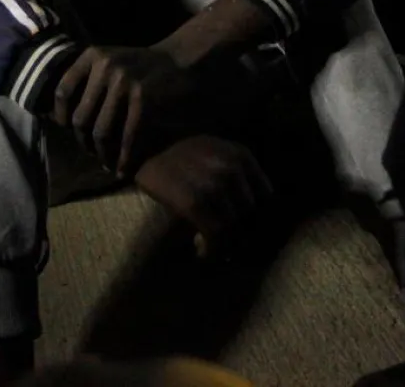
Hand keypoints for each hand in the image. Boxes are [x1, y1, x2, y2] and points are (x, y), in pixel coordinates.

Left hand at [50, 45, 193, 173]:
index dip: (62, 116)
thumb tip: (56, 117)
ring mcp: (126, 83)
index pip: (63, 91)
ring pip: (101, 132)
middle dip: (84, 141)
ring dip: (102, 154)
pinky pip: (127, 138)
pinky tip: (123, 169)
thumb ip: (88, 79)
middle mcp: (107, 66)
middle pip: (81, 117)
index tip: (68, 130)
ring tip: (106, 162)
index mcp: (94, 56)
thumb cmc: (143, 67)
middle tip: (91, 152)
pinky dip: (124, 158)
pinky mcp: (144, 100)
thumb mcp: (112, 61)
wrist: (183, 61)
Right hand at [133, 136, 271, 255]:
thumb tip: (256, 216)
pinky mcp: (194, 201)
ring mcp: (213, 183)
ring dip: (221, 241)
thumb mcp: (212, 154)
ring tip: (207, 244)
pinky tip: (200, 251)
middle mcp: (230, 165)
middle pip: (249, 212)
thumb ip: (235, 175)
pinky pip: (214, 234)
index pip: (265, 194)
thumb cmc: (177, 161)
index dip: (254, 214)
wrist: (139, 156)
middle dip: (236, 228)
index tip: (241, 226)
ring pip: (232, 225)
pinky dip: (210, 248)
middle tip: (219, 238)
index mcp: (239, 153)